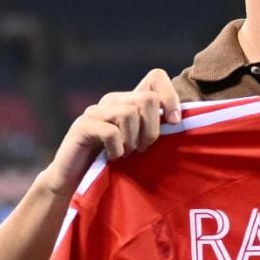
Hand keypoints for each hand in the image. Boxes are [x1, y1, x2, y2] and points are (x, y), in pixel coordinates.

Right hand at [40, 69, 180, 194]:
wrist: (77, 183)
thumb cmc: (115, 166)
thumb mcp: (142, 145)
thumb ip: (157, 129)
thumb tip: (182, 122)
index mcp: (130, 101)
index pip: (155, 77)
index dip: (170, 97)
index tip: (175, 122)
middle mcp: (113, 100)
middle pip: (147, 99)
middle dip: (152, 129)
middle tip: (143, 149)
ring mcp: (96, 111)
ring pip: (129, 114)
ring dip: (133, 141)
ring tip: (126, 154)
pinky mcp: (82, 125)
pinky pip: (111, 132)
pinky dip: (117, 150)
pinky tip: (112, 158)